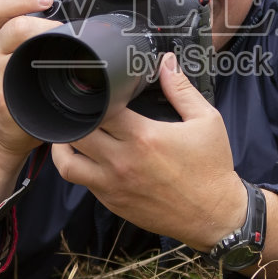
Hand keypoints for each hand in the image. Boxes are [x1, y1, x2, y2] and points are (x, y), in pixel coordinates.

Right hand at [0, 0, 61, 164]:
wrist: (8, 127)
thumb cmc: (27, 84)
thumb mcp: (30, 53)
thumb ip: (47, 36)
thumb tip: (90, 21)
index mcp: (5, 32)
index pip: (3, 5)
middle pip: (8, 21)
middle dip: (38, 21)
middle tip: (60, 26)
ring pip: (9, 43)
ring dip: (36, 38)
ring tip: (60, 44)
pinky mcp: (2, 94)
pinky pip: (13, 78)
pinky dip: (31, 72)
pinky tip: (46, 75)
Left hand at [50, 52, 245, 250]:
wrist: (214, 215)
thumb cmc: (211, 169)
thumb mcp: (206, 121)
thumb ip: (182, 90)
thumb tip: (167, 63)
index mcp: (144, 137)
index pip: (100, 109)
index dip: (95, 95)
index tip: (99, 89)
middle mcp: (122, 162)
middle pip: (77, 133)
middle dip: (76, 117)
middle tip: (81, 108)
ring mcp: (113, 185)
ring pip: (67, 163)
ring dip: (63, 146)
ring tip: (70, 133)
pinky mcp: (113, 203)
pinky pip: (83, 183)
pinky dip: (80, 167)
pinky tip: (90, 157)